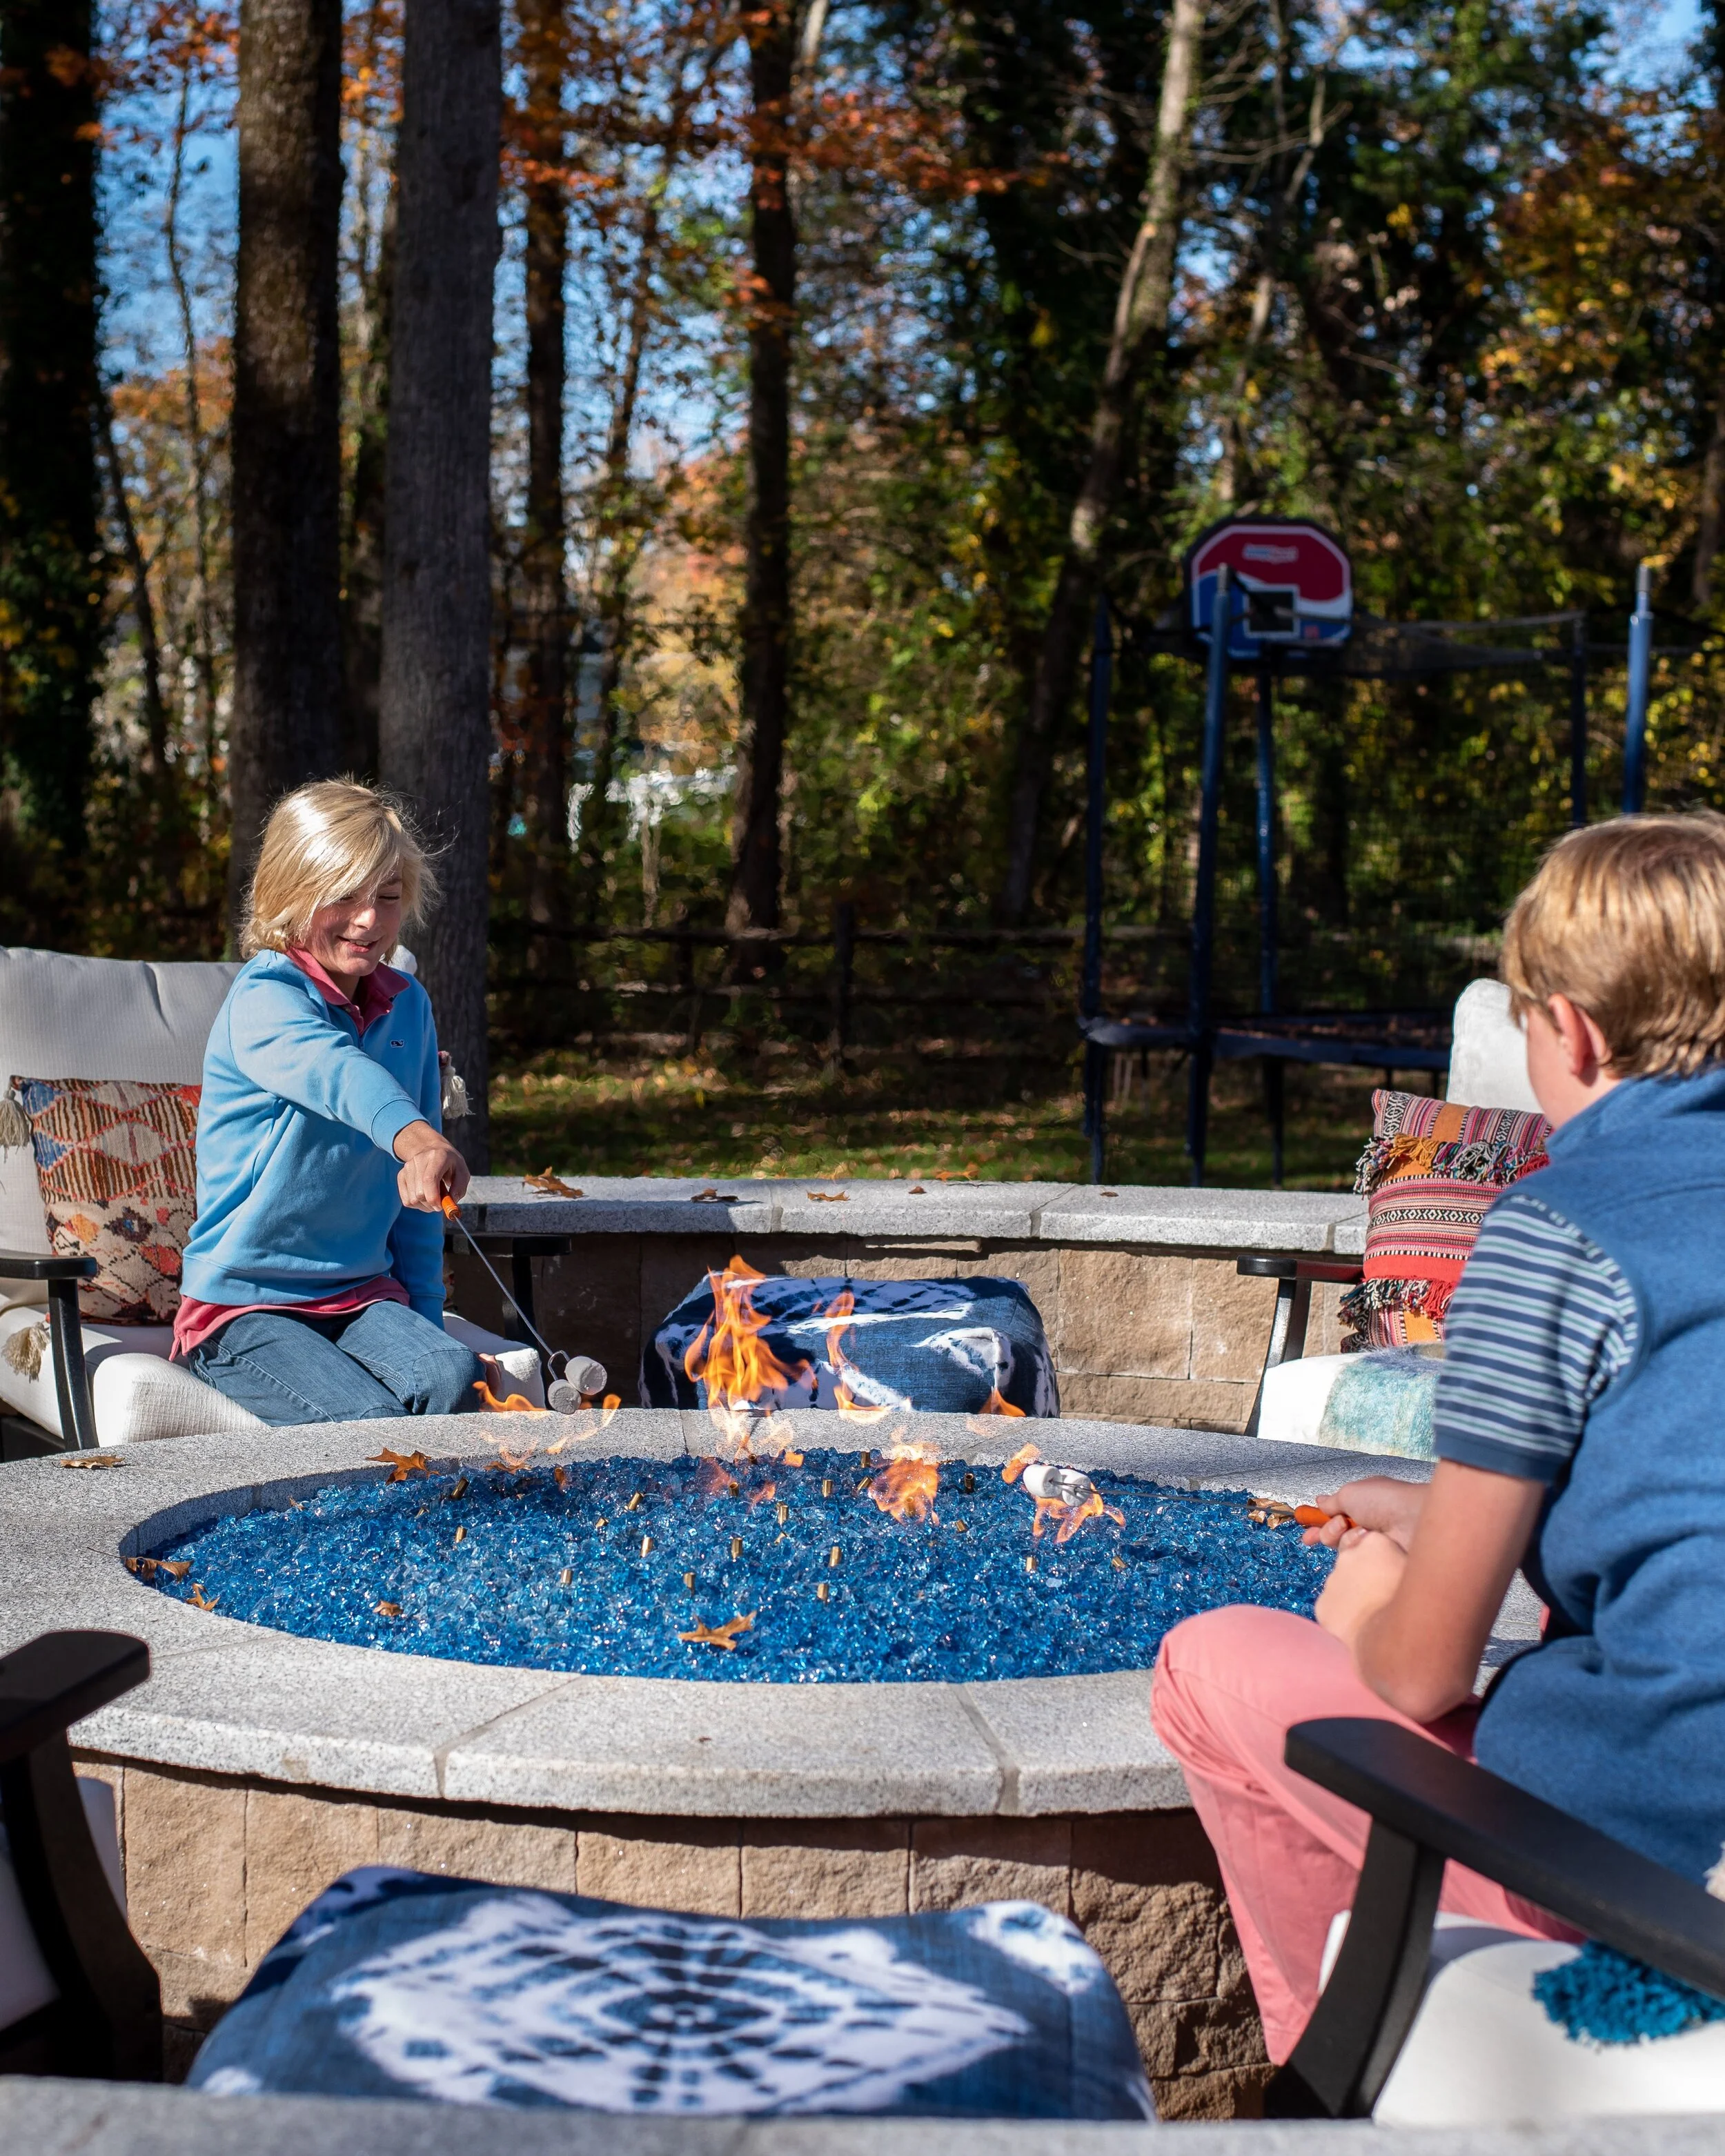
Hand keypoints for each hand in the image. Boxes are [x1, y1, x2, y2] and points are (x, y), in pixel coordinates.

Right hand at [394, 1118, 469, 1211]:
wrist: (432, 1150)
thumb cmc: (450, 1164)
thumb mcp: (462, 1173)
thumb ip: (459, 1189)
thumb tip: (449, 1206)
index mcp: (437, 1156)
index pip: (429, 1180)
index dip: (434, 1198)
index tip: (441, 1206)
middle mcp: (419, 1160)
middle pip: (420, 1193)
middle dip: (432, 1205)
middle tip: (441, 1203)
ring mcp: (407, 1168)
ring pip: (412, 1200)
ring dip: (425, 1206)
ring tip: (434, 1197)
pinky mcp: (401, 1176)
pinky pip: (406, 1201)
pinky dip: (417, 1205)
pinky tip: (425, 1196)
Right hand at [1302, 1475, 1425, 1550]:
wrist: (1412, 1521)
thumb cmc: (1384, 1500)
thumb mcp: (1350, 1493)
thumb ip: (1331, 1502)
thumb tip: (1320, 1502)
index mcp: (1362, 1503)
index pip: (1335, 1515)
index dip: (1319, 1522)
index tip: (1306, 1530)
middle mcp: (1367, 1524)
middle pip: (1335, 1535)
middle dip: (1328, 1532)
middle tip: (1336, 1529)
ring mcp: (1372, 1544)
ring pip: (1342, 1548)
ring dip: (1343, 1538)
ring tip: (1356, 1532)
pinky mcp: (1377, 1560)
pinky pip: (1355, 1560)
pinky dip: (1355, 1549)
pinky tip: (1364, 1543)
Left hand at [1315, 1529, 1407, 1649]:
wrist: (1392, 1639)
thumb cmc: (1415, 1605)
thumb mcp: (1418, 1574)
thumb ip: (1403, 1561)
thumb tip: (1403, 1562)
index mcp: (1375, 1543)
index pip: (1375, 1544)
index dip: (1384, 1560)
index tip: (1392, 1575)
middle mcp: (1348, 1555)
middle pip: (1355, 1562)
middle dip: (1365, 1575)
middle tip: (1382, 1596)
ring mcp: (1332, 1580)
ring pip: (1342, 1585)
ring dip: (1353, 1596)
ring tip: (1373, 1615)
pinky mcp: (1322, 1604)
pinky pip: (1332, 1607)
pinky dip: (1343, 1616)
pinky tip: (1360, 1626)